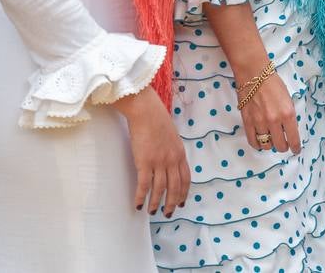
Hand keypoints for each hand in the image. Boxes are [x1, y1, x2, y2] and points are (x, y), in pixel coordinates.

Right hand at [113, 87, 189, 216]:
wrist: (146, 111)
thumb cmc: (157, 120)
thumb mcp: (171, 137)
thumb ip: (172, 150)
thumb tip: (170, 160)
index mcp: (180, 154)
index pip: (186, 179)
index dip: (184, 193)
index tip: (181, 203)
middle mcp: (172, 160)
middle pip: (175, 187)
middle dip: (172, 202)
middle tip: (167, 213)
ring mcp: (159, 162)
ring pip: (160, 189)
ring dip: (156, 203)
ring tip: (152, 211)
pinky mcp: (144, 162)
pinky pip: (144, 185)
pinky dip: (141, 196)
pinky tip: (138, 204)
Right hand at [235, 58, 300, 154]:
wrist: (254, 73)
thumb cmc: (273, 83)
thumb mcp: (288, 99)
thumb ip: (289, 116)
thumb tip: (288, 129)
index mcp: (288, 113)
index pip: (293, 138)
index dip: (295, 147)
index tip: (296, 150)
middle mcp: (274, 120)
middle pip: (280, 145)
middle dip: (283, 147)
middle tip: (283, 144)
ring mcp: (259, 122)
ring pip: (266, 145)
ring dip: (270, 144)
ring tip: (271, 139)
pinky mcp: (247, 122)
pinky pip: (252, 141)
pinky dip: (257, 144)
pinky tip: (260, 141)